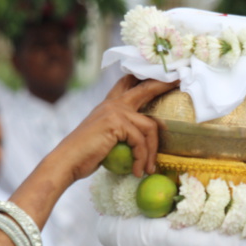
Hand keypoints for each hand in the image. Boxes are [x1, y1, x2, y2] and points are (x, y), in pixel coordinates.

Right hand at [49, 75, 177, 181]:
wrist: (67, 161)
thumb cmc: (86, 155)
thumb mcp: (107, 139)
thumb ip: (122, 133)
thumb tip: (143, 142)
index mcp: (109, 105)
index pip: (128, 84)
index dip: (145, 78)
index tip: (162, 74)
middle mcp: (113, 104)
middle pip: (145, 89)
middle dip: (163, 84)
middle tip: (177, 81)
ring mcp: (115, 111)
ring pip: (149, 127)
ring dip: (152, 152)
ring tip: (148, 169)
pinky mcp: (116, 123)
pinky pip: (140, 141)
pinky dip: (142, 159)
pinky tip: (137, 171)